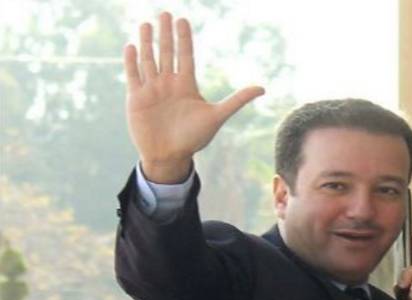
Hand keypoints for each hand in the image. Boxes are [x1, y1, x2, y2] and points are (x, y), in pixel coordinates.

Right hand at [123, 12, 264, 182]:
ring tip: (147, 24)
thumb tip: (263, 88)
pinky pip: (133, 75)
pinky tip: (131, 46)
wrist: (170, 157)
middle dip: (165, 35)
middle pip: (166, 53)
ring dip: (147, 43)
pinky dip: (131, 61)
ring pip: (149, 60)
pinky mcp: (136, 99)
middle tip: (165, 14)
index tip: (182, 20)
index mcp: (186, 85)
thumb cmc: (194, 139)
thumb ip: (237, 100)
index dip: (184, 38)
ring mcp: (152, 90)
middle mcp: (169, 84)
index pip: (185, 56)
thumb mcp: (217, 116)